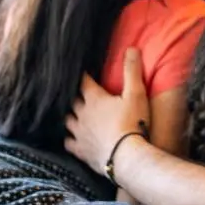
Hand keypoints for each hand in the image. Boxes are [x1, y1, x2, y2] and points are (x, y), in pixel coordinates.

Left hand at [65, 48, 150, 174]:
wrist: (127, 156)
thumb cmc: (133, 122)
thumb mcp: (136, 94)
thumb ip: (132, 71)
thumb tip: (131, 48)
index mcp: (94, 99)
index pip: (83, 82)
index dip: (82, 76)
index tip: (80, 71)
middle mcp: (82, 114)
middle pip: (72, 102)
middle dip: (74, 96)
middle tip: (77, 93)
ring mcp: (79, 133)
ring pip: (67, 121)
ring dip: (69, 116)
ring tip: (72, 114)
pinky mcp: (80, 150)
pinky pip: (68, 143)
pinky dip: (68, 139)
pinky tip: (71, 138)